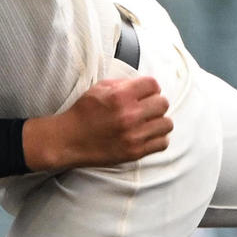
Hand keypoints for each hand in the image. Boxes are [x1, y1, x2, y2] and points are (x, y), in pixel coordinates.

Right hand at [23, 76, 171, 170]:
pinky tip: (148, 135)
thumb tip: (143, 85)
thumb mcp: (98, 89)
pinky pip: (162, 143)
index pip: (153, 85)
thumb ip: (122, 84)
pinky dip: (158, 138)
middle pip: (163, 103)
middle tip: (147, 108)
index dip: (150, 88)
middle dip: (155, 103)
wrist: (69, 140)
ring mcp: (134, 135)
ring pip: (167, 124)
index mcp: (120, 96)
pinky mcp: (135, 152)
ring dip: (159, 121)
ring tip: (149, 122)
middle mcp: (129, 115)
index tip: (145, 93)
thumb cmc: (83, 113)